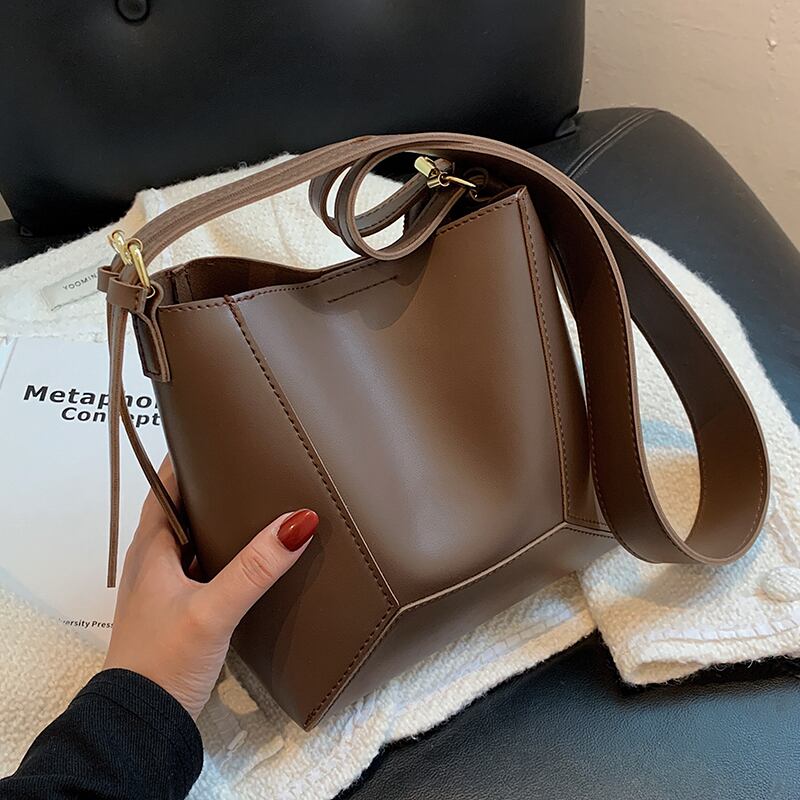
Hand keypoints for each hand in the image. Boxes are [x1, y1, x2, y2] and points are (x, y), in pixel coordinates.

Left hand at [103, 457, 317, 719]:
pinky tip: (256, 557)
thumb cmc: (162, 662)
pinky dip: (229, 554)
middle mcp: (156, 560)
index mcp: (151, 547)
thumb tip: (299, 520)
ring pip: (198, 539)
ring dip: (223, 522)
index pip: (166, 483)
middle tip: (255, 465)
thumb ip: (255, 568)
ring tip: (263, 503)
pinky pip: (207, 567)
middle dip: (216, 486)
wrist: (142, 725)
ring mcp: (168, 587)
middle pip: (185, 508)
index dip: (190, 456)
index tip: (222, 433)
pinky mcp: (182, 610)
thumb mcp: (213, 610)